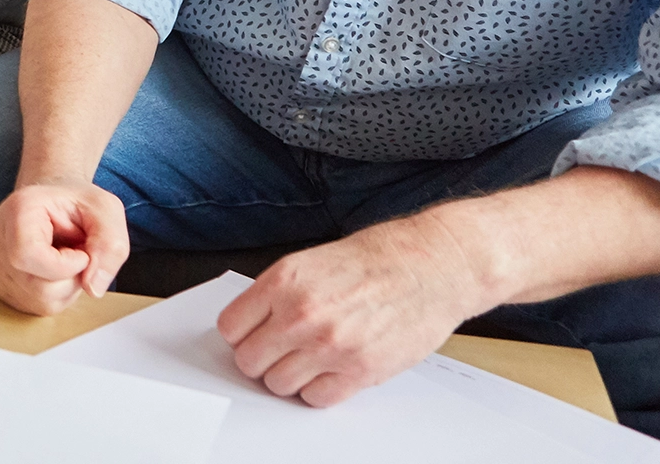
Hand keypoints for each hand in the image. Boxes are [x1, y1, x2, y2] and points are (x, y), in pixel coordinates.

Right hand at [0, 181, 129, 315]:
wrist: (53, 203)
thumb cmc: (76, 204)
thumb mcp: (107, 211)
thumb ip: (111, 246)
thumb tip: (93, 288)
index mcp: (19, 210)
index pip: (29, 255)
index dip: (66, 265)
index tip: (81, 251)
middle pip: (38, 287)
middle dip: (71, 279)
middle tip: (75, 254)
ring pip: (37, 301)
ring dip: (64, 288)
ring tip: (63, 261)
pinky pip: (30, 306)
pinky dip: (51, 295)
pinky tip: (51, 271)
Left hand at [217, 213, 485, 406]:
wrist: (428, 267)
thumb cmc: (373, 261)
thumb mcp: (309, 263)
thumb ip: (275, 295)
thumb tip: (248, 326)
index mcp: (283, 281)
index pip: (230, 327)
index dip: (241, 334)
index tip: (251, 335)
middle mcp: (301, 314)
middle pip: (249, 361)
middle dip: (261, 359)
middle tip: (278, 352)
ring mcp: (329, 345)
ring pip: (278, 385)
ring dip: (289, 376)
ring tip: (309, 359)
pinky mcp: (359, 370)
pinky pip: (315, 398)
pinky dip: (318, 389)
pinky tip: (330, 370)